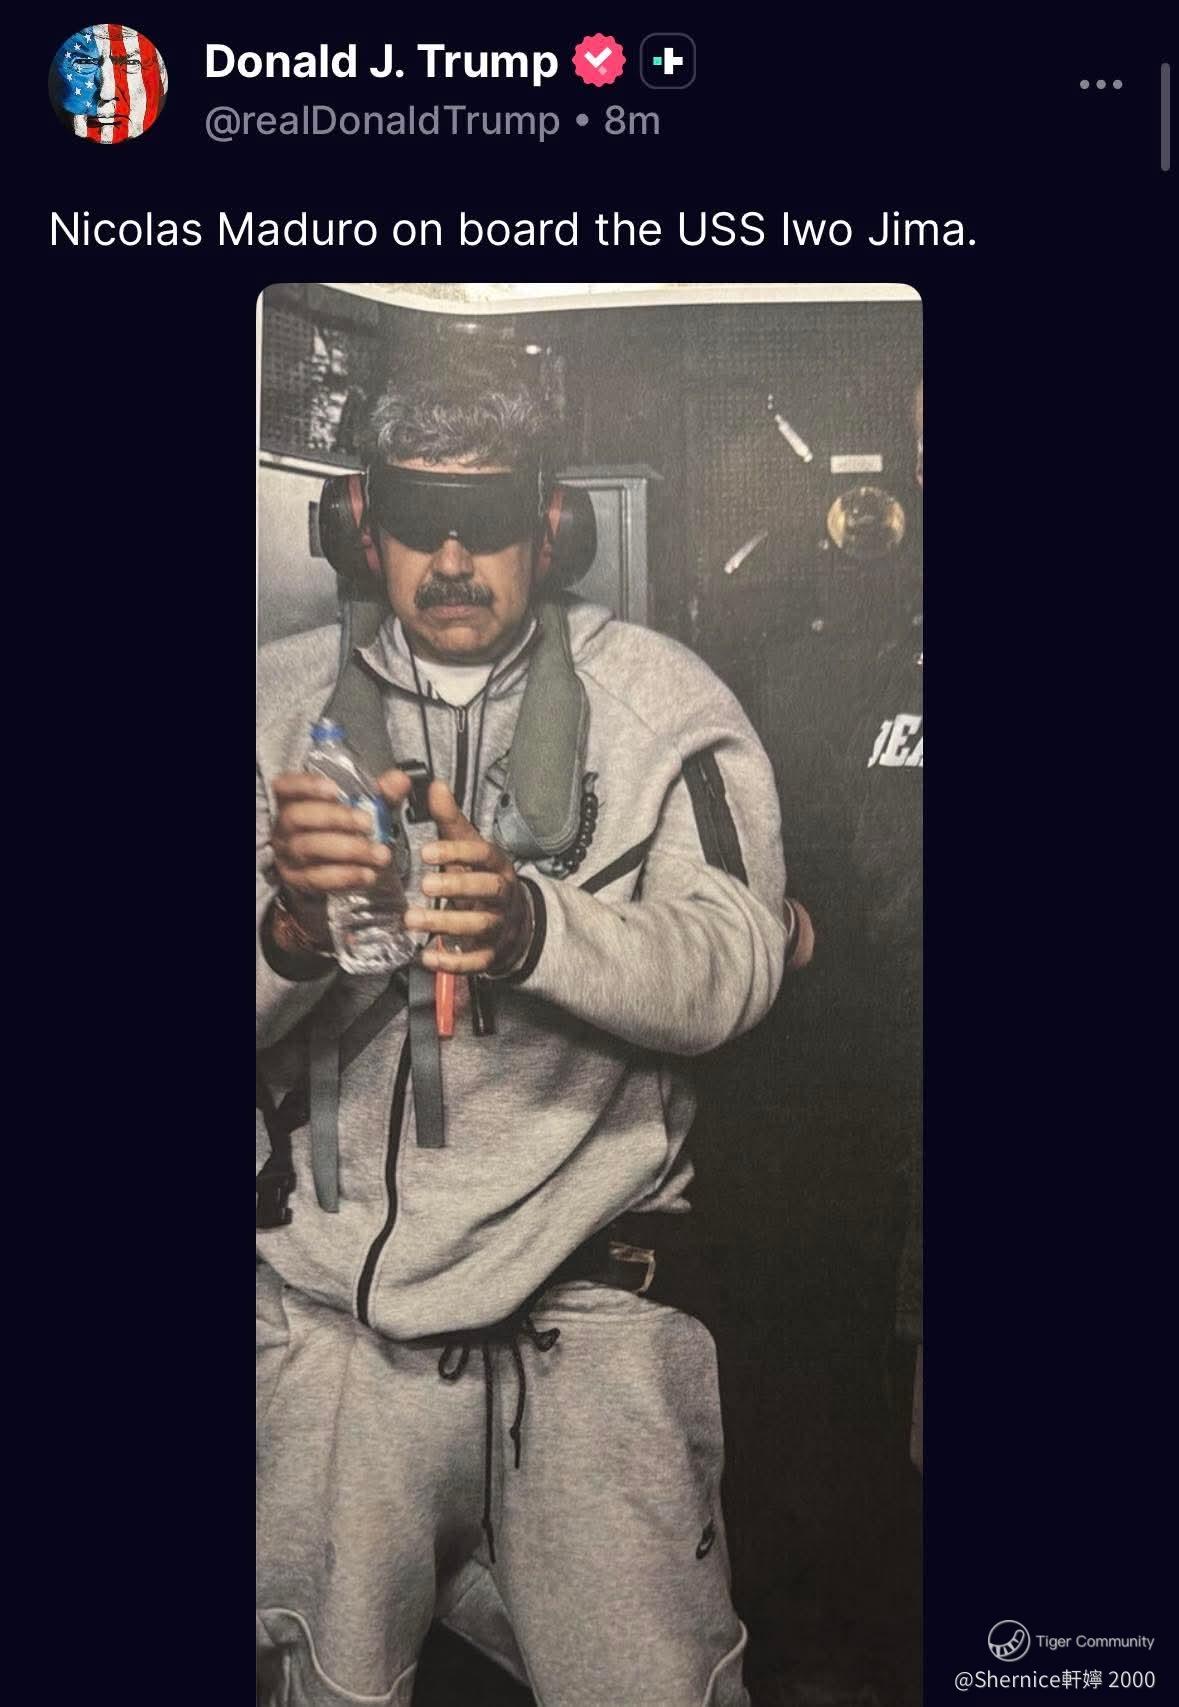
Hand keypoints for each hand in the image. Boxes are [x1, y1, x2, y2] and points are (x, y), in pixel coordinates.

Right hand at [269, 769, 412, 943]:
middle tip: (368, 824)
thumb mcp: (363, 807)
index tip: (334, 789)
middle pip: (298, 817)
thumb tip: (400, 780)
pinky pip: (316, 879)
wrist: (328, 867)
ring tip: (378, 854)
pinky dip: (344, 876)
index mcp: (293, 800)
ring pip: (309, 849)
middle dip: (335, 819)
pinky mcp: (296, 880)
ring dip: (347, 851)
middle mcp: (283, 826)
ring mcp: (287, 854)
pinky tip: (368, 874)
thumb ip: (380, 793)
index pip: (286, 786)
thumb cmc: (342, 829)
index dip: (306, 785)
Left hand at [403, 781, 532, 976]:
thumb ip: (449, 820)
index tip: (426, 852)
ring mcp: (500, 925)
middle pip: (488, 889)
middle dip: (457, 887)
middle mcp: (503, 894)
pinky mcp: (492, 953)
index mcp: (497, 864)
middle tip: (424, 885)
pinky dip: (453, 962)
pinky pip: (477, 961)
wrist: (514, 920)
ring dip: (446, 923)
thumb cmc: (481, 876)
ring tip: (411, 920)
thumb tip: (434, 784)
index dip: (457, 852)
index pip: (483, 854)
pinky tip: (426, 957)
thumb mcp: (468, 846)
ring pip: (480, 925)